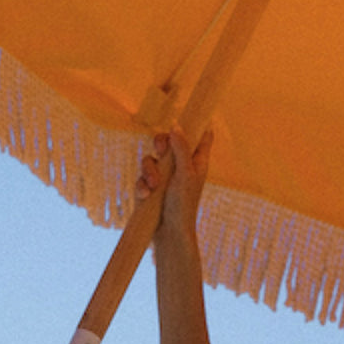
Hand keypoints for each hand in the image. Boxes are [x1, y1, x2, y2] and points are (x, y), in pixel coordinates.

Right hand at [136, 128, 212, 246]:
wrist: (170, 233)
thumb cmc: (184, 205)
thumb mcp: (185, 173)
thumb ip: (181, 148)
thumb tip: (176, 125)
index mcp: (196, 161)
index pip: (201, 136)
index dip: (197, 122)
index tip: (189, 109)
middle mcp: (181, 166)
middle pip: (168, 140)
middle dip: (160, 143)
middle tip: (160, 149)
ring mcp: (164, 176)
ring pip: (150, 158)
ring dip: (149, 170)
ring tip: (154, 186)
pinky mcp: (150, 188)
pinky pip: (142, 177)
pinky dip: (143, 185)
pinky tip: (146, 195)